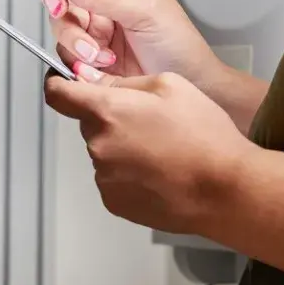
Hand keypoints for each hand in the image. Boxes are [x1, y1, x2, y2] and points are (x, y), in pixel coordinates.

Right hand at [36, 0, 219, 83]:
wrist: (189, 84)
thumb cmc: (178, 42)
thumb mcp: (144, 11)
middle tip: (61, 10)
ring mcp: (94, 26)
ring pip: (60, 22)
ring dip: (74, 39)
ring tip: (98, 53)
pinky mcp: (88, 53)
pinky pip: (66, 51)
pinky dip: (78, 59)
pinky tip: (100, 65)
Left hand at [44, 65, 256, 234]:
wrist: (225, 190)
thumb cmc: (204, 136)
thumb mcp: (171, 85)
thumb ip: (127, 82)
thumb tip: (102, 85)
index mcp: (107, 111)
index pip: (58, 94)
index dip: (59, 84)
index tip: (64, 83)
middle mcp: (98, 146)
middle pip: (90, 124)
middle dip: (110, 119)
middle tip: (149, 122)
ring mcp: (105, 178)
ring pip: (104, 152)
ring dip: (122, 147)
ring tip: (162, 151)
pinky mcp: (115, 202)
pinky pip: (113, 178)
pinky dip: (129, 173)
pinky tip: (159, 172)